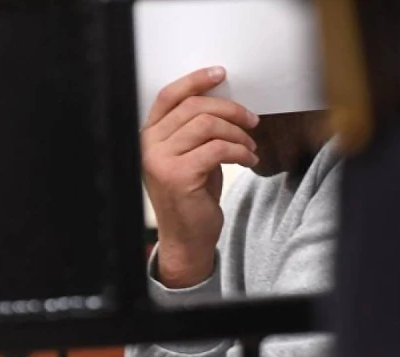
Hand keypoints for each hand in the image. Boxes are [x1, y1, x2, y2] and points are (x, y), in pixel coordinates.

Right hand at [142, 66, 259, 287]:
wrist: (186, 239)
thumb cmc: (191, 197)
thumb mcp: (188, 156)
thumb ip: (194, 129)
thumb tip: (222, 100)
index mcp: (148, 136)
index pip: (168, 96)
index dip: (195, 80)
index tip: (220, 74)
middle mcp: (148, 146)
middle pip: (194, 107)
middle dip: (230, 110)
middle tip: (251, 120)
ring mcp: (160, 160)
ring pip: (208, 125)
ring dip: (238, 133)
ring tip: (250, 146)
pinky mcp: (179, 176)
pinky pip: (219, 149)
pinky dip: (240, 151)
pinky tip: (248, 160)